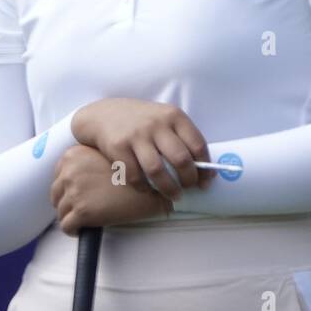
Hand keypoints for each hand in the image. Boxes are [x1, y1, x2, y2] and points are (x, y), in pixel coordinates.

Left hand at [50, 143, 174, 235]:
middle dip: (66, 202)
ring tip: (83, 221)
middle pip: (55, 193)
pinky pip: (66, 227)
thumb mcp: (105, 156)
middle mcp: (69, 170)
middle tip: (80, 209)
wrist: (151, 186)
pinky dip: (72, 231)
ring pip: (60, 211)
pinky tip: (83, 230)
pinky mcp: (81, 211)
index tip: (78, 194)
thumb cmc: (133, 172)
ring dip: (70, 217)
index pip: (58, 174)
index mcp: (74, 154)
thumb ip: (88, 162)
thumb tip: (78, 180)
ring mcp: (74, 191)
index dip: (67, 187)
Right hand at [70, 97, 213, 199]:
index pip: (198, 145)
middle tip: (189, 188)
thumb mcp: (164, 118)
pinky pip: (135, 175)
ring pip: (158, 171)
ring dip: (169, 188)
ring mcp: (137, 135)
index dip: (206, 168)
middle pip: (181, 159)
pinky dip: (144, 187)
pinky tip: (148, 189)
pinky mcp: (119, 147)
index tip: (207, 181)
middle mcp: (157, 124)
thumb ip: (181, 137)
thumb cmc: (142, 121)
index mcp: (174, 116)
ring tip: (174, 195)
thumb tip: (202, 168)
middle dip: (189, 180)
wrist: (104, 114)